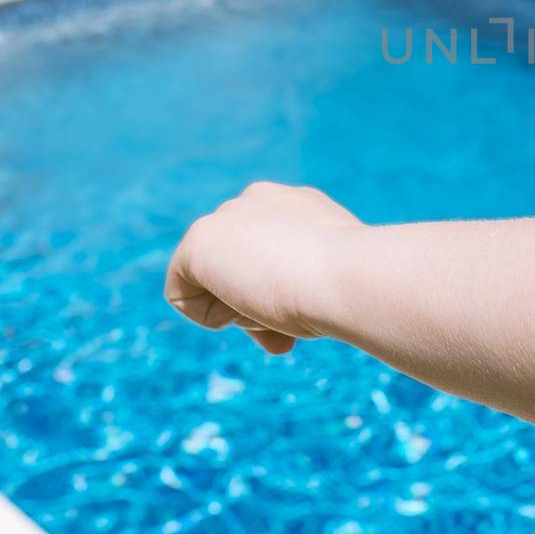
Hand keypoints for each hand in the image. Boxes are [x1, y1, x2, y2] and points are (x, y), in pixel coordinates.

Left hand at [165, 181, 363, 354]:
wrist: (352, 279)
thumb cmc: (351, 289)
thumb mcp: (327, 286)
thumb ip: (298, 291)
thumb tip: (279, 331)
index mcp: (297, 205)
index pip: (267, 254)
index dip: (276, 294)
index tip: (303, 319)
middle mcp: (260, 200)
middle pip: (236, 267)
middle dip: (254, 306)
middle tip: (286, 333)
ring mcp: (227, 216)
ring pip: (214, 281)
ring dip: (240, 310)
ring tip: (274, 312)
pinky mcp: (198, 240)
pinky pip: (182, 294)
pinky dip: (209, 316)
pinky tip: (245, 307)